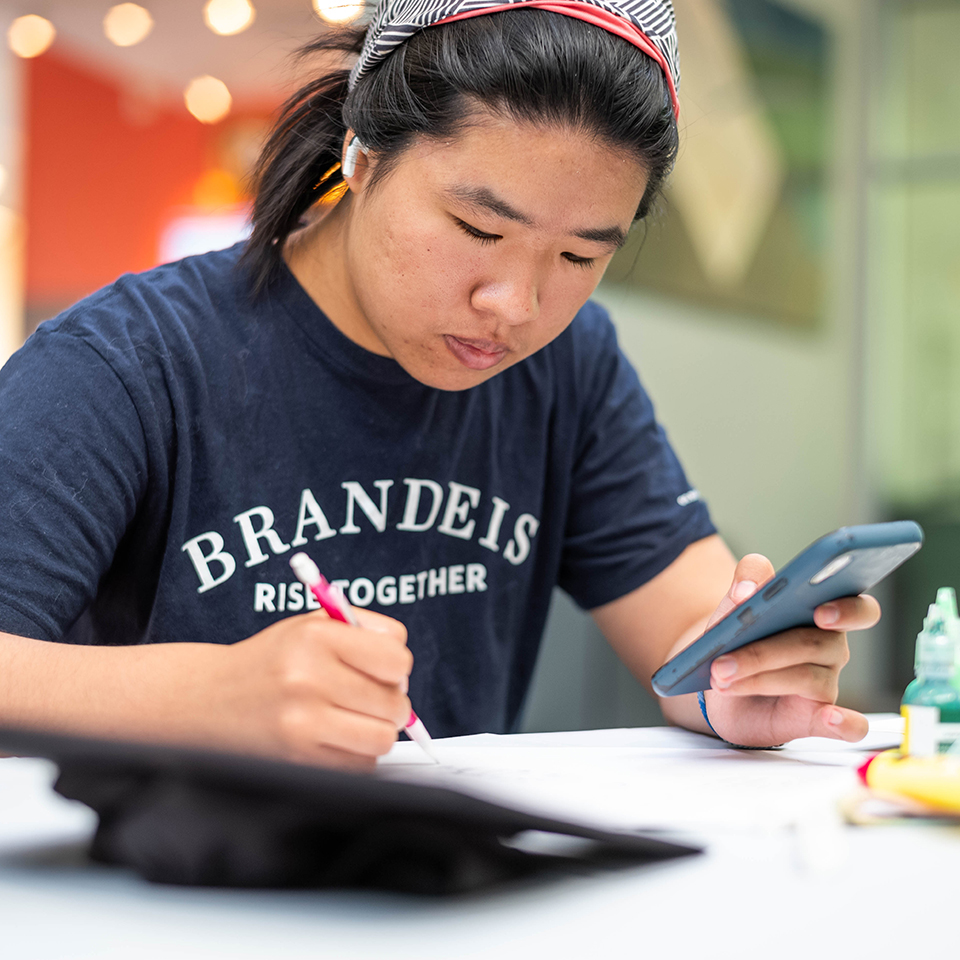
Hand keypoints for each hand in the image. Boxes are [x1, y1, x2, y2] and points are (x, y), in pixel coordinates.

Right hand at [209, 608, 412, 768]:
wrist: (207, 699)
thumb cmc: (272, 661)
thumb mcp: (311, 626)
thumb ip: (364, 630)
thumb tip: (405, 668)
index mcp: (315, 637)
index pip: (396, 657)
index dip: (396, 666)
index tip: (384, 669)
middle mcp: (308, 678)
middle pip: (395, 702)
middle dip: (392, 702)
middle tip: (370, 698)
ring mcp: (303, 723)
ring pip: (383, 738)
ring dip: (378, 731)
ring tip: (356, 718)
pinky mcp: (299, 760)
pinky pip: (361, 765)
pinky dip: (357, 754)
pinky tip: (334, 738)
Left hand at [700, 554, 879, 746]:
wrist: (718, 683)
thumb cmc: (737, 637)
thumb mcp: (734, 602)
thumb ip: (746, 581)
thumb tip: (746, 590)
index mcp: (821, 611)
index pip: (857, 607)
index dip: (847, 609)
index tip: (821, 613)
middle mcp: (831, 646)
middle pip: (811, 644)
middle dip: (761, 652)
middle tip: (722, 661)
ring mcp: (827, 683)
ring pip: (805, 677)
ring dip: (757, 678)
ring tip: (721, 679)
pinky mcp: (818, 717)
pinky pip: (847, 725)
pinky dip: (845, 723)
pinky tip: (832, 718)